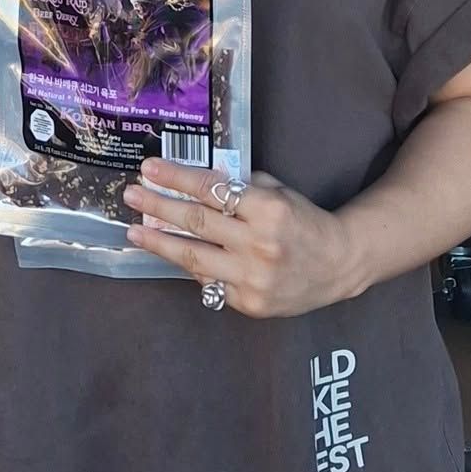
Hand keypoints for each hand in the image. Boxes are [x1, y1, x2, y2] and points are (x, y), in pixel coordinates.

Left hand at [123, 162, 355, 317]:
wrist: (339, 264)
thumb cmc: (304, 221)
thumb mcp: (277, 192)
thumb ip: (240, 188)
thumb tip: (192, 181)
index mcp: (268, 210)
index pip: (212, 190)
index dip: (176, 178)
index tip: (149, 169)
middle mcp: (259, 244)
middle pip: (196, 223)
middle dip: (158, 207)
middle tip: (131, 196)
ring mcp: (253, 278)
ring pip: (194, 258)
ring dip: (159, 243)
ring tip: (135, 232)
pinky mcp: (250, 303)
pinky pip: (209, 283)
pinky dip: (188, 268)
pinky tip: (170, 255)